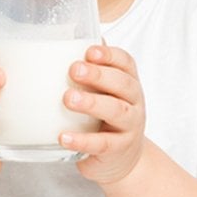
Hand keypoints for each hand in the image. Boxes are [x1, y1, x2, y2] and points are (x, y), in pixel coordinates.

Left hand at [59, 44, 145, 184]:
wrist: (121, 159)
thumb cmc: (105, 116)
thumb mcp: (102, 91)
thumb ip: (90, 68)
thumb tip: (68, 36)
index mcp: (128, 82)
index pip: (126, 62)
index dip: (109, 55)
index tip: (89, 51)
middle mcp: (133, 102)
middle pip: (123, 84)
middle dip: (99, 75)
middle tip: (74, 69)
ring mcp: (129, 126)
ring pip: (116, 112)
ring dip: (92, 103)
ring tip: (68, 99)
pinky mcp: (118, 149)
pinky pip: (102, 144)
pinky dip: (82, 140)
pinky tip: (63, 137)